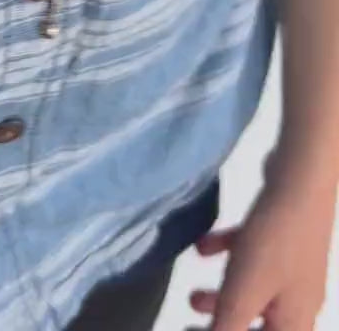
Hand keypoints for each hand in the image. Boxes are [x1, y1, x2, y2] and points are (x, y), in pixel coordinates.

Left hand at [188, 161, 335, 330]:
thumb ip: (225, 327)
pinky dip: (228, 256)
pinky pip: (254, 256)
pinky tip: (202, 246)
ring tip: (191, 295)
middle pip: (262, 326)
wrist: (303, 180)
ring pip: (255, 293)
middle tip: (195, 319)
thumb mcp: (242, 294)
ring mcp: (294, 266)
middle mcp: (300, 300)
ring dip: (223, 296)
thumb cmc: (274, 244)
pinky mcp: (284, 237)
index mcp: (296, 322)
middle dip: (227, 326)